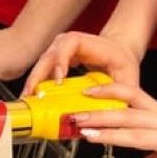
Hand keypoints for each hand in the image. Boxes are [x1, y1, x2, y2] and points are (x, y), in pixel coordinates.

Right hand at [24, 30, 141, 93]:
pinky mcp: (56, 59)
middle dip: (39, 75)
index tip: (59, 78)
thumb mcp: (128, 78)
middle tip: (33, 95)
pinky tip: (32, 98)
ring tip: (28, 100)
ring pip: (43, 62)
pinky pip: (43, 69)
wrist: (119, 53)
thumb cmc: (122, 63)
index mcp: (92, 44)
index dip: (61, 59)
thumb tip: (109, 114)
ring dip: (34, 81)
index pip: (71, 43)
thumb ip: (121, 94)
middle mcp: (71, 43)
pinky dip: (37, 83)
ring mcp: (61, 49)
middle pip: (50, 54)